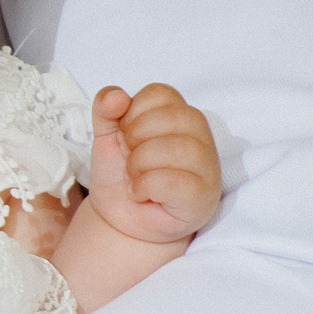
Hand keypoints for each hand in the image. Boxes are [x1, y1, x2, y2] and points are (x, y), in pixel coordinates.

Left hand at [84, 83, 220, 243]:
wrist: (118, 220)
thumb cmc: (122, 175)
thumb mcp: (105, 138)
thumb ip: (105, 110)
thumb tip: (116, 96)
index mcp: (179, 115)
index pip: (160, 93)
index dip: (133, 113)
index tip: (125, 136)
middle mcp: (200, 136)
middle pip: (176, 117)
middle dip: (137, 136)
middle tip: (129, 158)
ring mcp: (207, 167)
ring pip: (178, 148)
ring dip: (141, 163)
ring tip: (134, 177)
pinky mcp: (203, 196)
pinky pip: (176, 181)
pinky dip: (147, 186)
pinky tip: (141, 193)